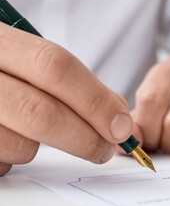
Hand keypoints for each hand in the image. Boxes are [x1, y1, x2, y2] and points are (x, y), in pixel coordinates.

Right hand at [0, 23, 132, 175]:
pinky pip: (3, 162)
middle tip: (105, 149)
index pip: (55, 67)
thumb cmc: (6, 69)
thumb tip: (118, 117)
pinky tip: (16, 138)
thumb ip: (76, 82)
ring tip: (48, 136)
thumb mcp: (31, 59)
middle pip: (42, 113)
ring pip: (21, 146)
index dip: (95, 100)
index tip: (121, 126)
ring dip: (49, 149)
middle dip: (86, 138)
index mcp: (0, 42)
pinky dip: (18, 157)